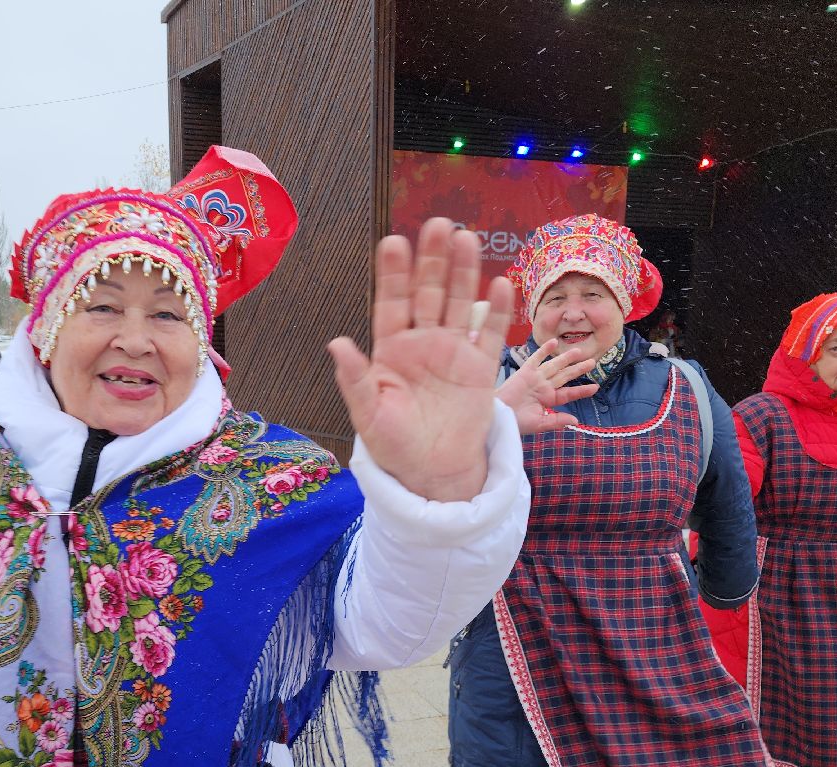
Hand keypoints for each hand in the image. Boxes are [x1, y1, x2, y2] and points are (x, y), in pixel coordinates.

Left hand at [329, 218, 510, 502]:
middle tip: (437, 224)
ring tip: (466, 238)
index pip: (391, 303)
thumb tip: (336, 343)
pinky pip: (491, 333)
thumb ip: (355, 379)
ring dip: (463, 273)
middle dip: (432, 260)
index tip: (393, 242)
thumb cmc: (394, 445)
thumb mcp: (368, 415)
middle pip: (428, 293)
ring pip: (459, 304)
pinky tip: (499, 283)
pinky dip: (497, 310)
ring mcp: (453, 352)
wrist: (433, 473)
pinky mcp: (481, 368)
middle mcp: (422, 343)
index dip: (393, 274)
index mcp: (391, 350)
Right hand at [496, 338, 598, 434]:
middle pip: (564, 376)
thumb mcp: (540, 423)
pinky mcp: (525, 372)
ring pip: (554, 365)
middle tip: (592, 362)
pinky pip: (536, 358)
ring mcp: (535, 378)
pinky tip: (554, 342)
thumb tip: (576, 421)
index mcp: (548, 400)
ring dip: (566, 358)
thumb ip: (557, 420)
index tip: (595, 387)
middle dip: (578, 369)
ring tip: (579, 351)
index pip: (569, 393)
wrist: (498, 416)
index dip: (582, 390)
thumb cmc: (516, 422)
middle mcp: (544, 387)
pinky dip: (544, 350)